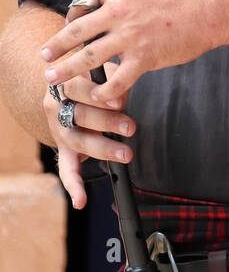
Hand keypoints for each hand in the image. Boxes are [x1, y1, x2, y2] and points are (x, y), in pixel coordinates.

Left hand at [39, 0, 220, 101]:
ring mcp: (129, 36)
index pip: (85, 0)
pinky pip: (116, 80)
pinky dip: (105, 91)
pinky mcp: (144, 57)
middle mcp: (119, 11)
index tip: (71, 22)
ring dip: (67, 69)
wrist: (211, 4)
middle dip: (57, 44)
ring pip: (88, 56)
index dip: (74, 13)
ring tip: (53, 77)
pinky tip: (98, 97)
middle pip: (77, 30)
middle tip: (44, 53)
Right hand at [43, 72, 134, 210]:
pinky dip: (73, 186)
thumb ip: (110, 78)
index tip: (120, 102)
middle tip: (130, 128)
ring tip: (126, 154)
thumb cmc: (90, 77)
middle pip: (79, 116)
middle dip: (107, 123)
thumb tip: (121, 96)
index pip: (77, 89)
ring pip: (78, 142)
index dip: (98, 96)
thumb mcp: (99, 69)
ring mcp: (59, 132)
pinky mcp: (64, 149)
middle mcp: (56, 109)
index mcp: (62, 84)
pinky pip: (66, 170)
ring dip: (103, 149)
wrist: (63, 86)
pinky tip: (81, 202)